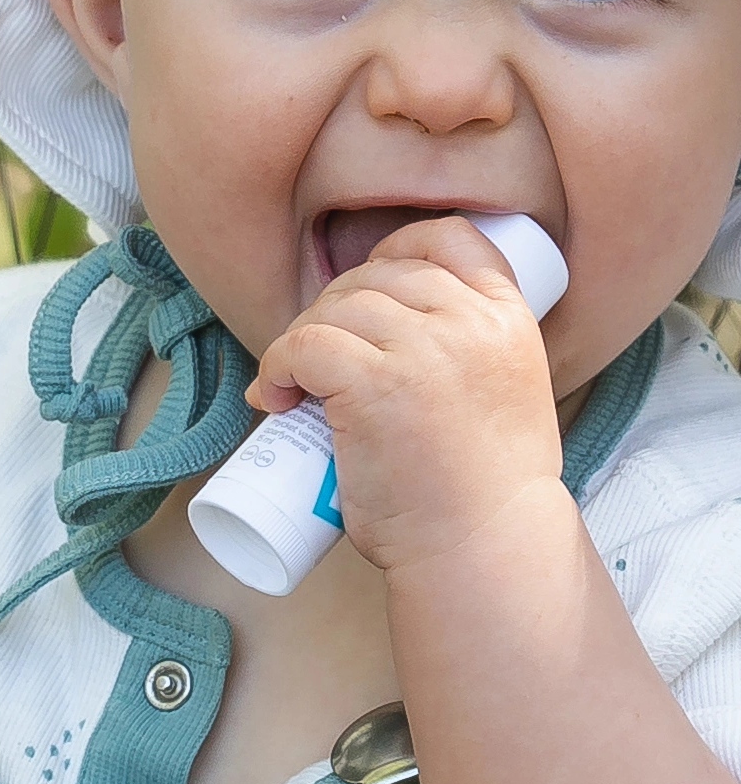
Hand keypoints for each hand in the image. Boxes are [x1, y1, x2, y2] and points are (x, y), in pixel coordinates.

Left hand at [248, 215, 562, 575]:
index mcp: (509, 318)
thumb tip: (396, 338)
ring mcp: (424, 349)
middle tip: (315, 360)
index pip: (451, 237)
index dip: (394, 249)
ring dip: (300, 340)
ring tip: (293, 386)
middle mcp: (471, 322)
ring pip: (335, 308)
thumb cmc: (481, 491)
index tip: (362, 290)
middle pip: (378, 274)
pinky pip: (304, 344)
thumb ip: (471, 355)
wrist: (483, 546)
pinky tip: (275, 396)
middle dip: (333, 308)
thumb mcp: (503, 395)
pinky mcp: (376, 383)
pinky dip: (276, 364)